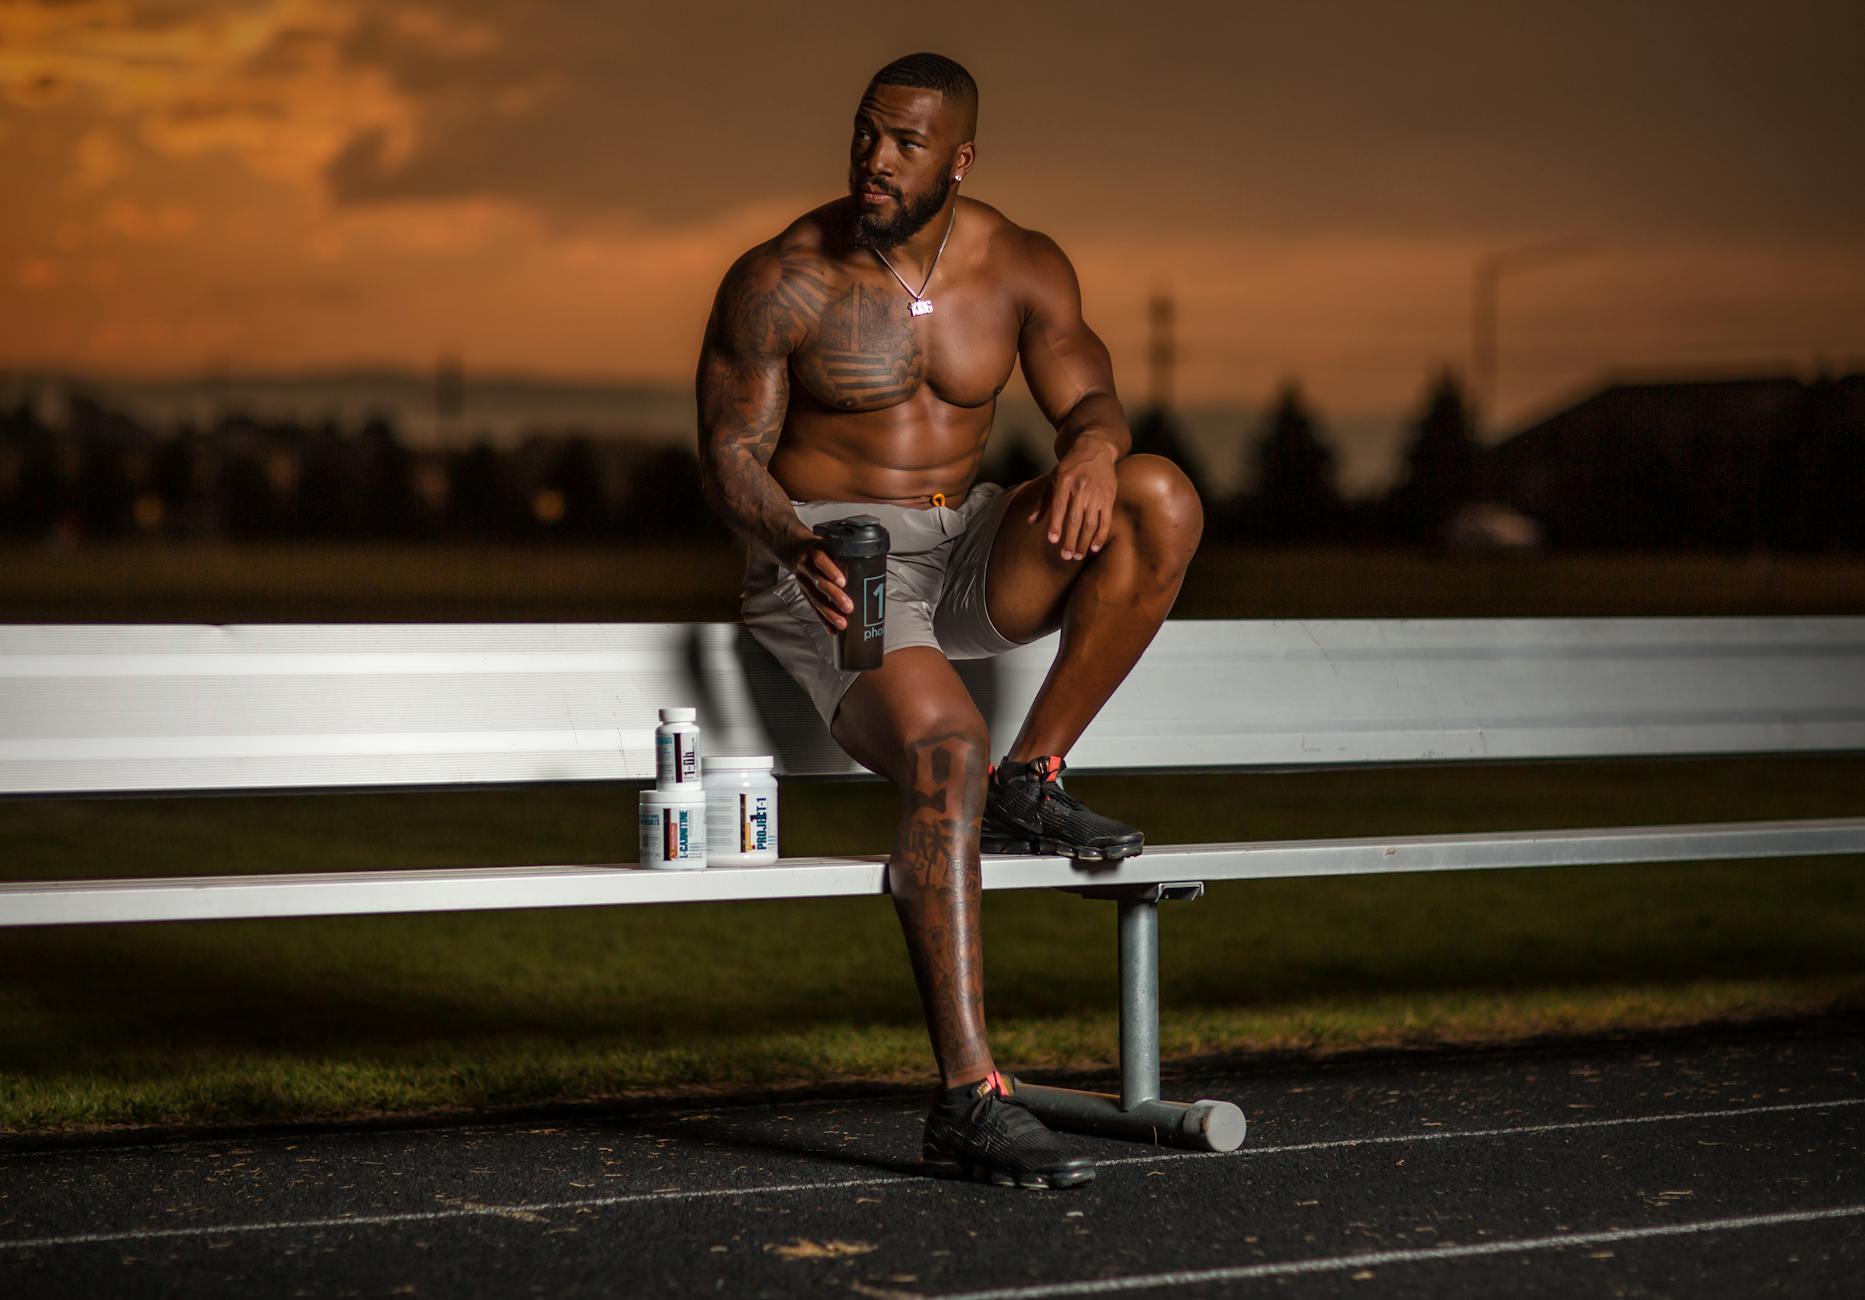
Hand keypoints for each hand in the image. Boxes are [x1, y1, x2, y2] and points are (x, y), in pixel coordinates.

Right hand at [780, 531, 851, 631]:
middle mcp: (807, 567)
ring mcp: (804, 582)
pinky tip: (832, 630)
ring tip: (842, 623)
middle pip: (820, 583)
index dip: (831, 571)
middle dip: (835, 597)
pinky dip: (823, 621)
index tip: (843, 582)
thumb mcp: (828, 544)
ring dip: (829, 613)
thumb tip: (872, 566)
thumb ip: (844, 553)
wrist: (793, 549)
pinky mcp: (804, 593)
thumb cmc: (818, 547)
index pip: (821, 560)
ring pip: (816, 599)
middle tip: (849, 607)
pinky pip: (814, 608)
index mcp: (814, 552)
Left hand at [1027, 436, 1118, 560]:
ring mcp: (1097, 493)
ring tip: (1078, 555)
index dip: (1056, 524)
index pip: (1060, 507)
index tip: (1052, 540)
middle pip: (1075, 519)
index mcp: (1065, 482)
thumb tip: (1031, 522)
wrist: (1095, 449)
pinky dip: (1100, 535)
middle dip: (1070, 539)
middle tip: (1066, 556)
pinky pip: (1106, 520)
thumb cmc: (1071, 466)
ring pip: (1091, 522)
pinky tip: (1094, 547)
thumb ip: (1043, 502)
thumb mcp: (1054, 478)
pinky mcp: (1109, 497)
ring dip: (1084, 541)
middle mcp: (1081, 488)